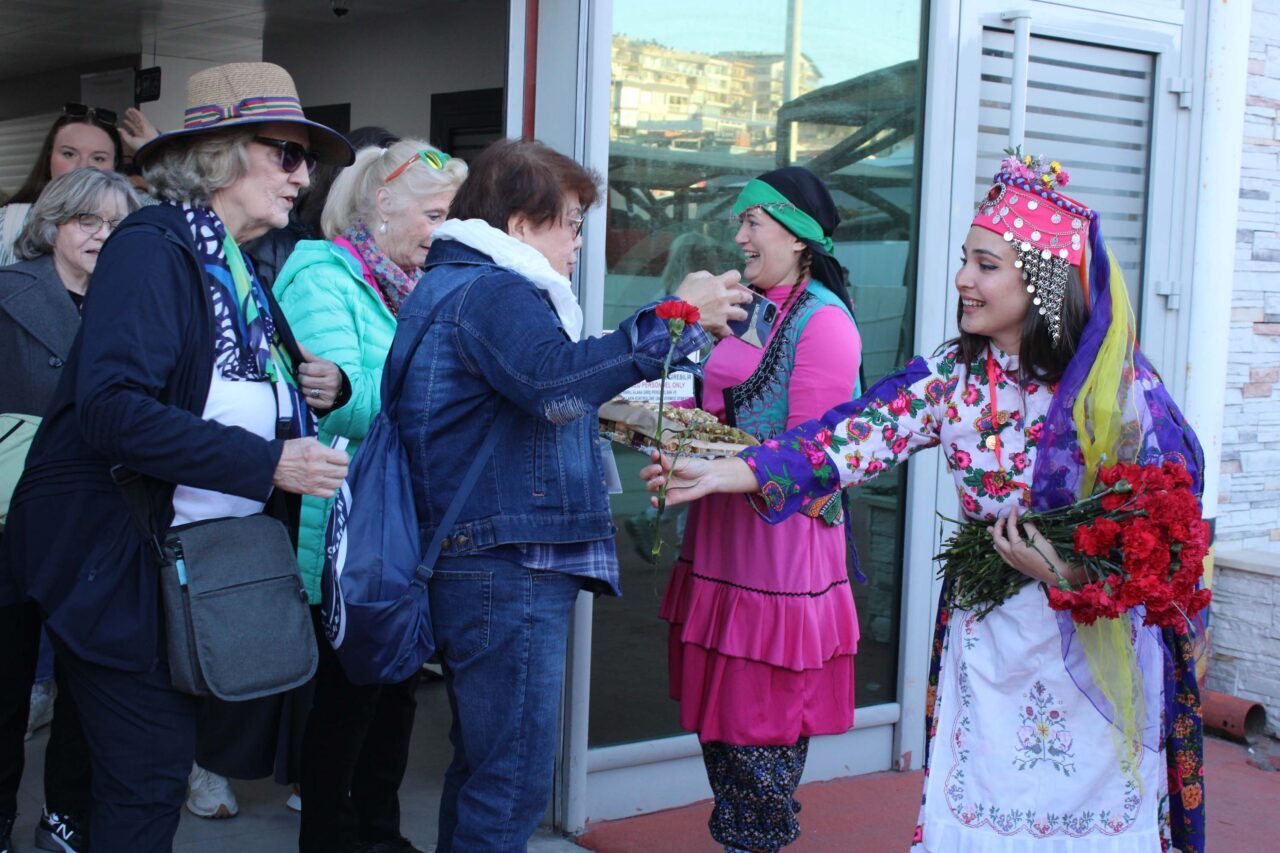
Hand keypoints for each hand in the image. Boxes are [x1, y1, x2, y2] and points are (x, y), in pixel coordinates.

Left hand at [120, 108, 158, 153]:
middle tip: (126, 113)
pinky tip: (134, 110)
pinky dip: (138, 114)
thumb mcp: (129, 141)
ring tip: (129, 109)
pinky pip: (142, 118)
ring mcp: (145, 128)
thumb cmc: (141, 146)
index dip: (128, 124)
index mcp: (138, 137)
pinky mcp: (148, 125)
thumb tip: (119, 130)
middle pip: (135, 122)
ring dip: (134, 114)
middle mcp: (142, 132)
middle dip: (131, 118)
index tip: (124, 121)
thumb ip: (124, 135)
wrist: (150, 147)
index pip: (133, 128)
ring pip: (138, 119)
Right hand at [272, 438, 348, 497]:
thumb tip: (335, 453)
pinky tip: (325, 484)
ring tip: (330, 476)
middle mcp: (318, 467)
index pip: (343, 458)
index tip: (339, 458)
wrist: (272, 464)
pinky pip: (329, 494)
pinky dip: (329, 489)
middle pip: (343, 472)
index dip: (343, 458)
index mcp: (318, 453)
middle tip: (336, 467)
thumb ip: (324, 447)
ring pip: (338, 483)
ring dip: (336, 479)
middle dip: (341, 468)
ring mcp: (314, 480)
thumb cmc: (289, 451)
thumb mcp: (308, 441)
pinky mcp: (310, 490)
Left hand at [296, 344, 342, 411]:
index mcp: (330, 370)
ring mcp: (330, 394)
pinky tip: (311, 393)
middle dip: (301, 378)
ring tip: (307, 385)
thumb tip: (293, 342)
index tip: (303, 368)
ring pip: (305, 391)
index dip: (301, 369)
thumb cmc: (326, 371)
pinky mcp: (327, 404)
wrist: (340, 384)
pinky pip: (309, 401)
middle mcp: (332, 383)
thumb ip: (305, 353)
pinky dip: (307, 397)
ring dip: (303, 388)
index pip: (307, 369)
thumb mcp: (319, 361)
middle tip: (304, 377)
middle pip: (305, 381)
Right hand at [639, 451, 756, 506]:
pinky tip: (653, 499)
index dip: (651, 459)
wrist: (709, 477)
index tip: (656, 455)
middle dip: (648, 472)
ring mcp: (665, 488)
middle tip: (658, 469)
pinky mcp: (671, 498)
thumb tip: (659, 457)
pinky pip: (659, 503)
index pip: (652, 463)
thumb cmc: (696, 467)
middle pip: (646, 476)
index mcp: (664, 466)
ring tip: (662, 480)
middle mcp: (662, 476)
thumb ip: (670, 462)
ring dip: (651, 483)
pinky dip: (654, 502)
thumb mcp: (683, 462)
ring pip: (650, 488)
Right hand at [673, 270, 749, 337]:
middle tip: (745, 299)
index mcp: (717, 283)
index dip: (735, 278)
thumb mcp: (692, 278)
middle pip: (743, 296)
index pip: (736, 276)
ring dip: (741, 314)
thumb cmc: (683, 294)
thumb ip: (705, 275)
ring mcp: (724, 312)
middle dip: (746, 297)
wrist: (678, 314)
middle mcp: (724, 297)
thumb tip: (712, 278)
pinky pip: (728, 330)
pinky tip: (724, 330)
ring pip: (742, 314)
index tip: (732, 282)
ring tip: (739, 315)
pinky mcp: (720, 325)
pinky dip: (726, 331)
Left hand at [989, 506, 1080, 585]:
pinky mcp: (1016, 566)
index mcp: (1016, 546)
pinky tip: (998, 546)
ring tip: (990, 529)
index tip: (1014, 509)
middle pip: (998, 538)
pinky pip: (1002, 555)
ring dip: (994, 537)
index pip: (1010, 528)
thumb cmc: (1048, 556)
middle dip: (998, 527)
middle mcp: (1011, 554)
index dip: (1012, 517)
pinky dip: (999, 548)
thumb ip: (1030, 528)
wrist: (1054, 574)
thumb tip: (1025, 521)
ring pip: (998, 548)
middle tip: (1001, 519)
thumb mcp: (1040, 539)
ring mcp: (1012, 561)